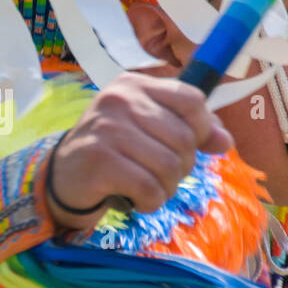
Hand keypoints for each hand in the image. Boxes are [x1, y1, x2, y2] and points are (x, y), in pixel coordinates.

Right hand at [46, 74, 233, 229]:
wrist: (62, 176)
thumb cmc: (113, 151)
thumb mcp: (149, 130)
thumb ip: (189, 130)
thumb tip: (225, 142)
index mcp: (135, 85)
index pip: (192, 99)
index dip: (203, 129)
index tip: (193, 147)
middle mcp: (119, 100)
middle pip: (184, 139)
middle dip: (182, 167)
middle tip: (160, 175)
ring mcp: (107, 128)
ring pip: (169, 167)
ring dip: (166, 189)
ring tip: (147, 189)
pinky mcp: (98, 159)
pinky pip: (149, 188)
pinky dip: (150, 202)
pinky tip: (135, 199)